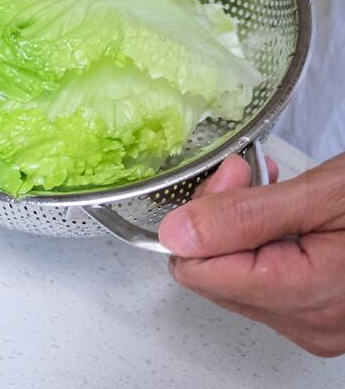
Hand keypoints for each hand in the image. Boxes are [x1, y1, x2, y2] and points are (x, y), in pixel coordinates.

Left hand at [159, 153, 344, 356]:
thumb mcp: (321, 195)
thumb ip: (242, 216)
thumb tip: (177, 233)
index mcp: (303, 296)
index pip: (197, 270)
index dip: (201, 216)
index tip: (233, 176)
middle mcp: (307, 324)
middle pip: (214, 273)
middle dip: (220, 217)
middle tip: (250, 173)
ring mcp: (316, 325)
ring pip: (234, 276)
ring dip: (242, 225)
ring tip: (275, 189)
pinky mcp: (321, 315)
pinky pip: (264, 281)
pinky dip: (264, 241)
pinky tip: (287, 214)